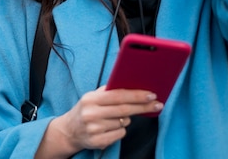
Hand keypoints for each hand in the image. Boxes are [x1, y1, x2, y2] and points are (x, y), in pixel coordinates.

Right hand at [35, 87, 162, 157]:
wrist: (69, 131)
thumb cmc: (86, 110)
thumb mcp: (92, 97)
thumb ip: (108, 91)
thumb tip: (132, 85)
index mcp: (90, 99)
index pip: (118, 96)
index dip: (136, 95)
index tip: (151, 95)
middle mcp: (91, 114)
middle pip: (124, 110)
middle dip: (143, 107)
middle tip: (157, 105)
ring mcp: (94, 129)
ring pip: (124, 123)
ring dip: (126, 119)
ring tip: (115, 118)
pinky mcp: (98, 141)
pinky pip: (120, 134)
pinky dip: (120, 130)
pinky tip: (111, 127)